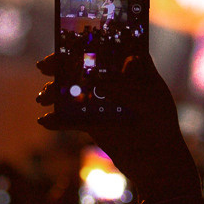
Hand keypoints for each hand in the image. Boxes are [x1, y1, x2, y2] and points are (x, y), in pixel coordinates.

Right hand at [35, 53, 199, 202]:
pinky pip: (69, 117)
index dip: (85, 40)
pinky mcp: (90, 122)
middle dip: (60, 64)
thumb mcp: (149, 103)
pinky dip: (56, 119)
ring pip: (71, 89)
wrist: (156, 163)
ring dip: (54, 90)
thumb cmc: (160, 126)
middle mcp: (111, 80)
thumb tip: (99, 82)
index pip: (105, 46)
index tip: (68, 42)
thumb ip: (127, 89)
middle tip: (44, 66)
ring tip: (43, 98)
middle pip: (81, 65)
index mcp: (129, 67)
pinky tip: (45, 121)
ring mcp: (99, 100)